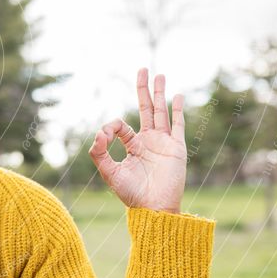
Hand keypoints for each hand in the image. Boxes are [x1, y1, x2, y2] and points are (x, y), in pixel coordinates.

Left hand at [88, 68, 185, 212]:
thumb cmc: (131, 194)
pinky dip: (177, 110)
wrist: (154, 209)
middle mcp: (149, 142)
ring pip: (162, 112)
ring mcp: (164, 143)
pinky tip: (177, 95)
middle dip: (143, 89)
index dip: (112, 126)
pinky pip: (178, 125)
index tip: (107, 134)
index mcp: (133, 147)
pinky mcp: (176, 148)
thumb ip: (99, 152)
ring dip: (160, 93)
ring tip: (159, 75)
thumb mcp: (109, 172)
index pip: (122, 126)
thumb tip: (98, 132)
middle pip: (146, 109)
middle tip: (143, 69)